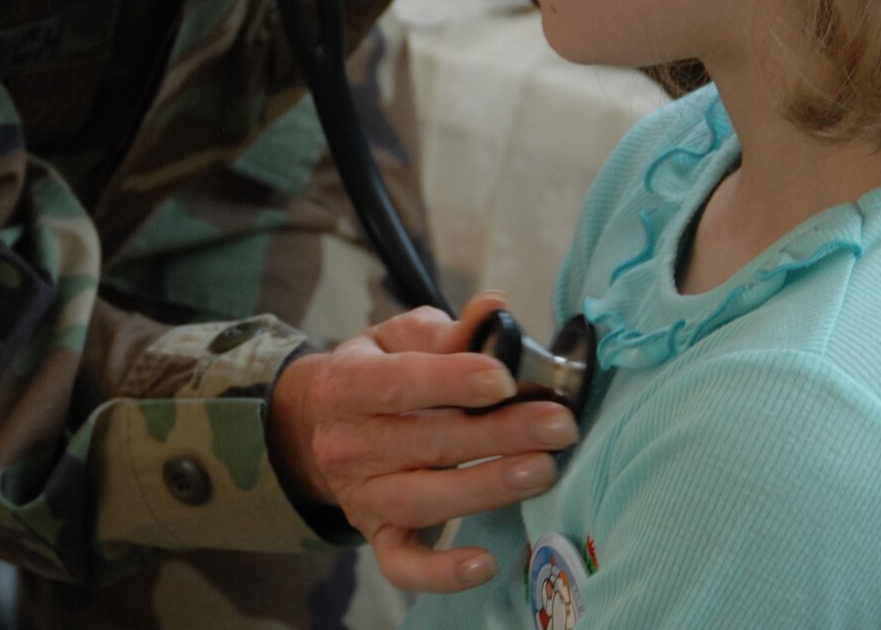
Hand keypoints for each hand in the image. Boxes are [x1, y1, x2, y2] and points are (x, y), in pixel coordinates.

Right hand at [270, 293, 578, 593]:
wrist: (322, 425)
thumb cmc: (379, 372)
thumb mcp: (400, 338)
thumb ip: (449, 329)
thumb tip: (497, 309)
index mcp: (347, 384)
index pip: (397, 383)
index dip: (451, 380)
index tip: (504, 378)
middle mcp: (348, 444)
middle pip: (426, 442)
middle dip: (499, 433)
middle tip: (558, 425)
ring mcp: (361, 495)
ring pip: (423, 500)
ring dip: (487, 488)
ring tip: (542, 471)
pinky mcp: (377, 535)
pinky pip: (404, 564)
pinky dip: (441, 572)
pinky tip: (486, 562)